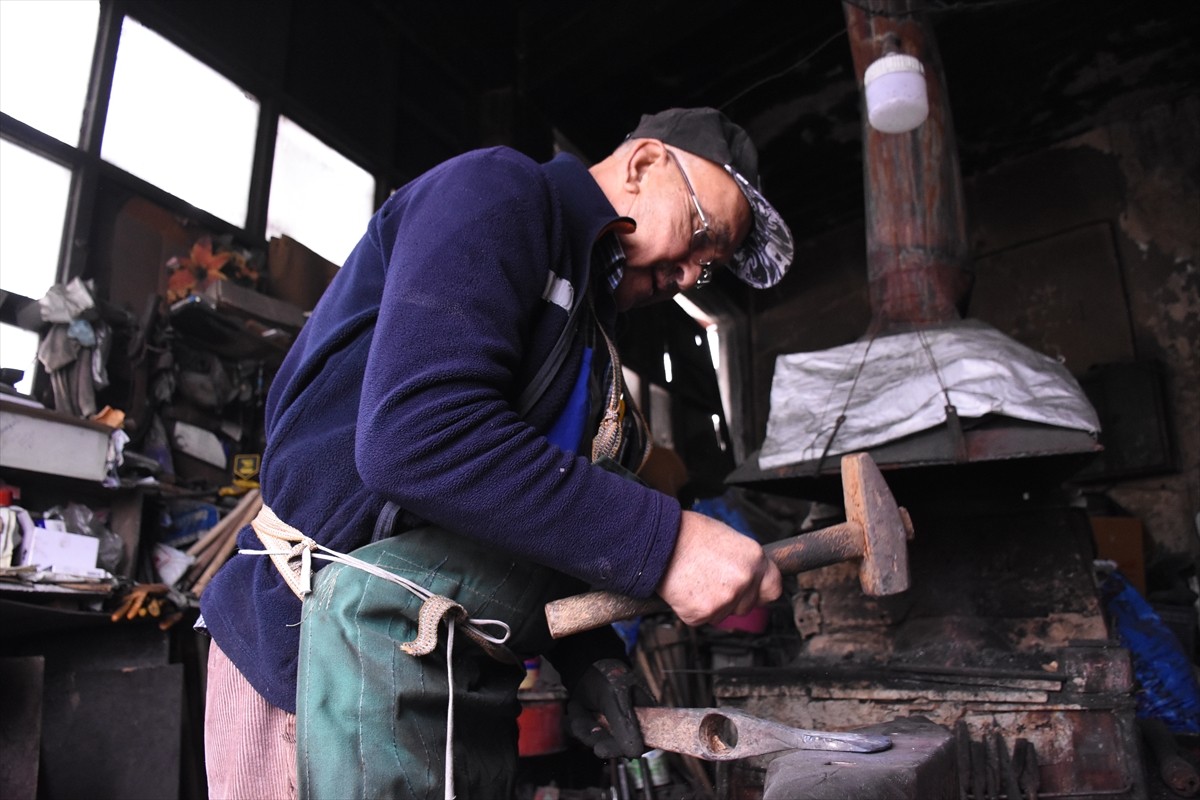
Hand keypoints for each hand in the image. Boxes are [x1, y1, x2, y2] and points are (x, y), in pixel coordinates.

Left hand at [566, 658, 655, 758]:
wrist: (583, 661)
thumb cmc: (605, 673)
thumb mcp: (616, 697)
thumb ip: (624, 724)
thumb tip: (635, 752)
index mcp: (644, 714)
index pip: (640, 743)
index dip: (621, 747)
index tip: (602, 748)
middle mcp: (629, 722)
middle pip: (614, 746)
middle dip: (594, 734)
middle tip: (582, 723)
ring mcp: (611, 724)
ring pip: (596, 740)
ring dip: (582, 726)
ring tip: (577, 707)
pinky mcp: (595, 724)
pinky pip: (584, 735)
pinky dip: (575, 723)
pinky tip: (575, 708)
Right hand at [657, 510, 781, 626]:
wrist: (659, 540)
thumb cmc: (688, 533)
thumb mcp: (729, 539)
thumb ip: (745, 562)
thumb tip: (751, 578)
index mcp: (754, 559)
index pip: (773, 589)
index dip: (760, 591)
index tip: (752, 591)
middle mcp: (744, 580)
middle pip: (747, 606)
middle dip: (732, 599)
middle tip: (712, 581)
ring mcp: (724, 599)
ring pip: (723, 615)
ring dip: (712, 604)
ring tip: (696, 581)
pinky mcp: (702, 613)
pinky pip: (701, 619)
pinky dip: (692, 609)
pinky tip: (685, 589)